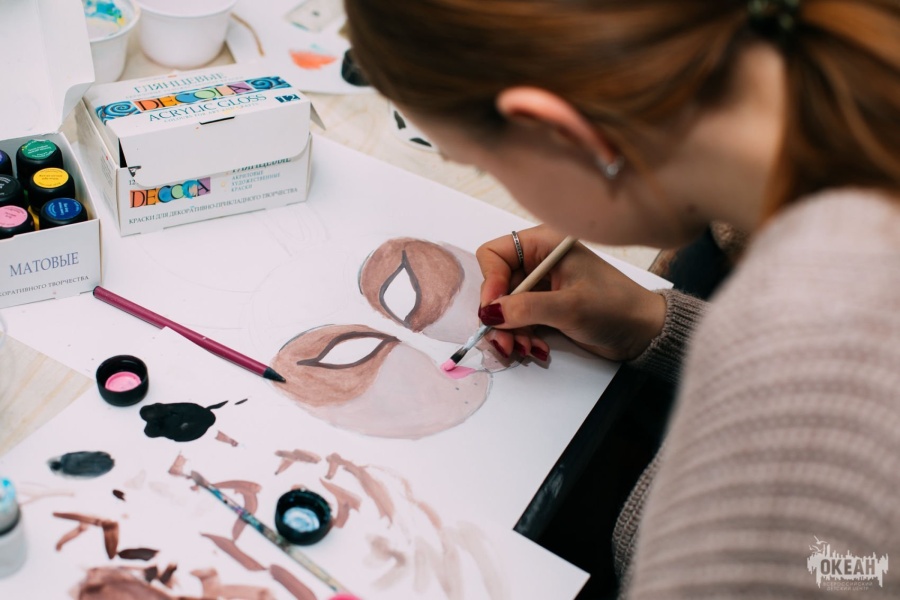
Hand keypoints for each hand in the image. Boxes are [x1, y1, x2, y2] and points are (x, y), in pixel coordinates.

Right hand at [476, 225, 666, 361]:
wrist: (644, 332)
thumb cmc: (616, 307)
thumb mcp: (569, 307)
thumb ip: (526, 308)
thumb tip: (489, 314)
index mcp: (544, 244)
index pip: (495, 254)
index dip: (491, 283)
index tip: (494, 311)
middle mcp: (538, 262)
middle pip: (497, 286)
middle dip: (499, 317)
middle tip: (506, 342)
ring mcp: (541, 287)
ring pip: (504, 308)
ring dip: (510, 333)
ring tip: (525, 350)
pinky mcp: (545, 308)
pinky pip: (518, 322)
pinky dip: (523, 338)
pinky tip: (537, 349)